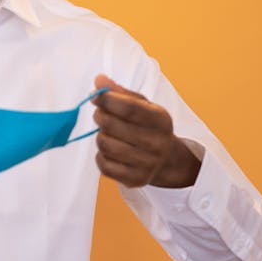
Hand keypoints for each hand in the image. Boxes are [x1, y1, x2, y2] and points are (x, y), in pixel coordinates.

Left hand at [92, 74, 200, 188]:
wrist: (166, 159)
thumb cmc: (148, 126)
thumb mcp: (141, 105)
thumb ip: (119, 92)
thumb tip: (99, 80)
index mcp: (161, 120)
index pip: (129, 108)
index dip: (107, 99)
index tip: (95, 96)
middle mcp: (157, 143)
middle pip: (112, 126)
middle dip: (100, 116)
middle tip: (100, 114)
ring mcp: (147, 164)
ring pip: (105, 145)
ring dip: (100, 136)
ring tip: (108, 133)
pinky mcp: (136, 180)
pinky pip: (104, 166)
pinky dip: (101, 156)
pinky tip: (110, 151)